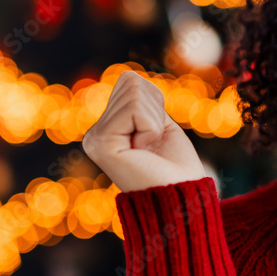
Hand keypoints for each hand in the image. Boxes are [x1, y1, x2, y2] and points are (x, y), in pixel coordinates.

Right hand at [82, 70, 206, 191]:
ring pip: (134, 93)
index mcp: (106, 129)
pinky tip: (144, 150)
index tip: (155, 136)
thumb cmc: (176, 166)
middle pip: (131, 83)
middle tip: (153, 143)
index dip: (155, 104)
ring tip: (149, 148)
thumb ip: (141, 102)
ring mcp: (94, 138)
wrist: (182, 199)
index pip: (131, 81)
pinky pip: (135, 108)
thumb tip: (128, 76)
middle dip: (155, 111)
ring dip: (155, 121)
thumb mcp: (158, 123)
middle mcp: (94, 133)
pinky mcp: (100, 142)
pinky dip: (152, 126)